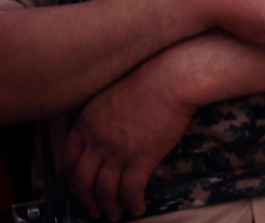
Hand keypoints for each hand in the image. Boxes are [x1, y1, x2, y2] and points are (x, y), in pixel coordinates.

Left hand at [63, 59, 196, 220]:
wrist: (171, 80)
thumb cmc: (148, 81)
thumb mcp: (111, 97)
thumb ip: (101, 120)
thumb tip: (104, 138)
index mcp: (86, 124)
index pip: (69, 160)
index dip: (72, 179)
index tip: (79, 187)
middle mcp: (97, 141)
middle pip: (83, 181)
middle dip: (87, 200)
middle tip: (94, 210)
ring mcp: (118, 152)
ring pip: (104, 190)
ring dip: (109, 207)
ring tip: (115, 214)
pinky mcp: (142, 159)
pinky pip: (131, 190)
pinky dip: (132, 203)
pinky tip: (138, 207)